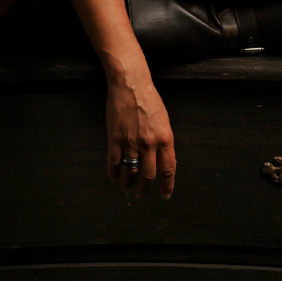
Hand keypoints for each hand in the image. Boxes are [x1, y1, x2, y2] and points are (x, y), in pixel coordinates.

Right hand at [106, 64, 175, 199]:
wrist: (131, 85)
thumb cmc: (150, 99)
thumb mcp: (164, 121)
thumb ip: (164, 141)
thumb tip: (164, 161)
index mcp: (165, 139)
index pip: (168, 170)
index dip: (167, 186)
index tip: (165, 195)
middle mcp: (149, 144)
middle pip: (148, 176)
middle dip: (145, 190)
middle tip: (142, 195)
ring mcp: (131, 142)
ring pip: (130, 173)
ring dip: (128, 184)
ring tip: (127, 188)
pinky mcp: (115, 139)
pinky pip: (114, 163)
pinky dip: (114, 173)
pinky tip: (114, 177)